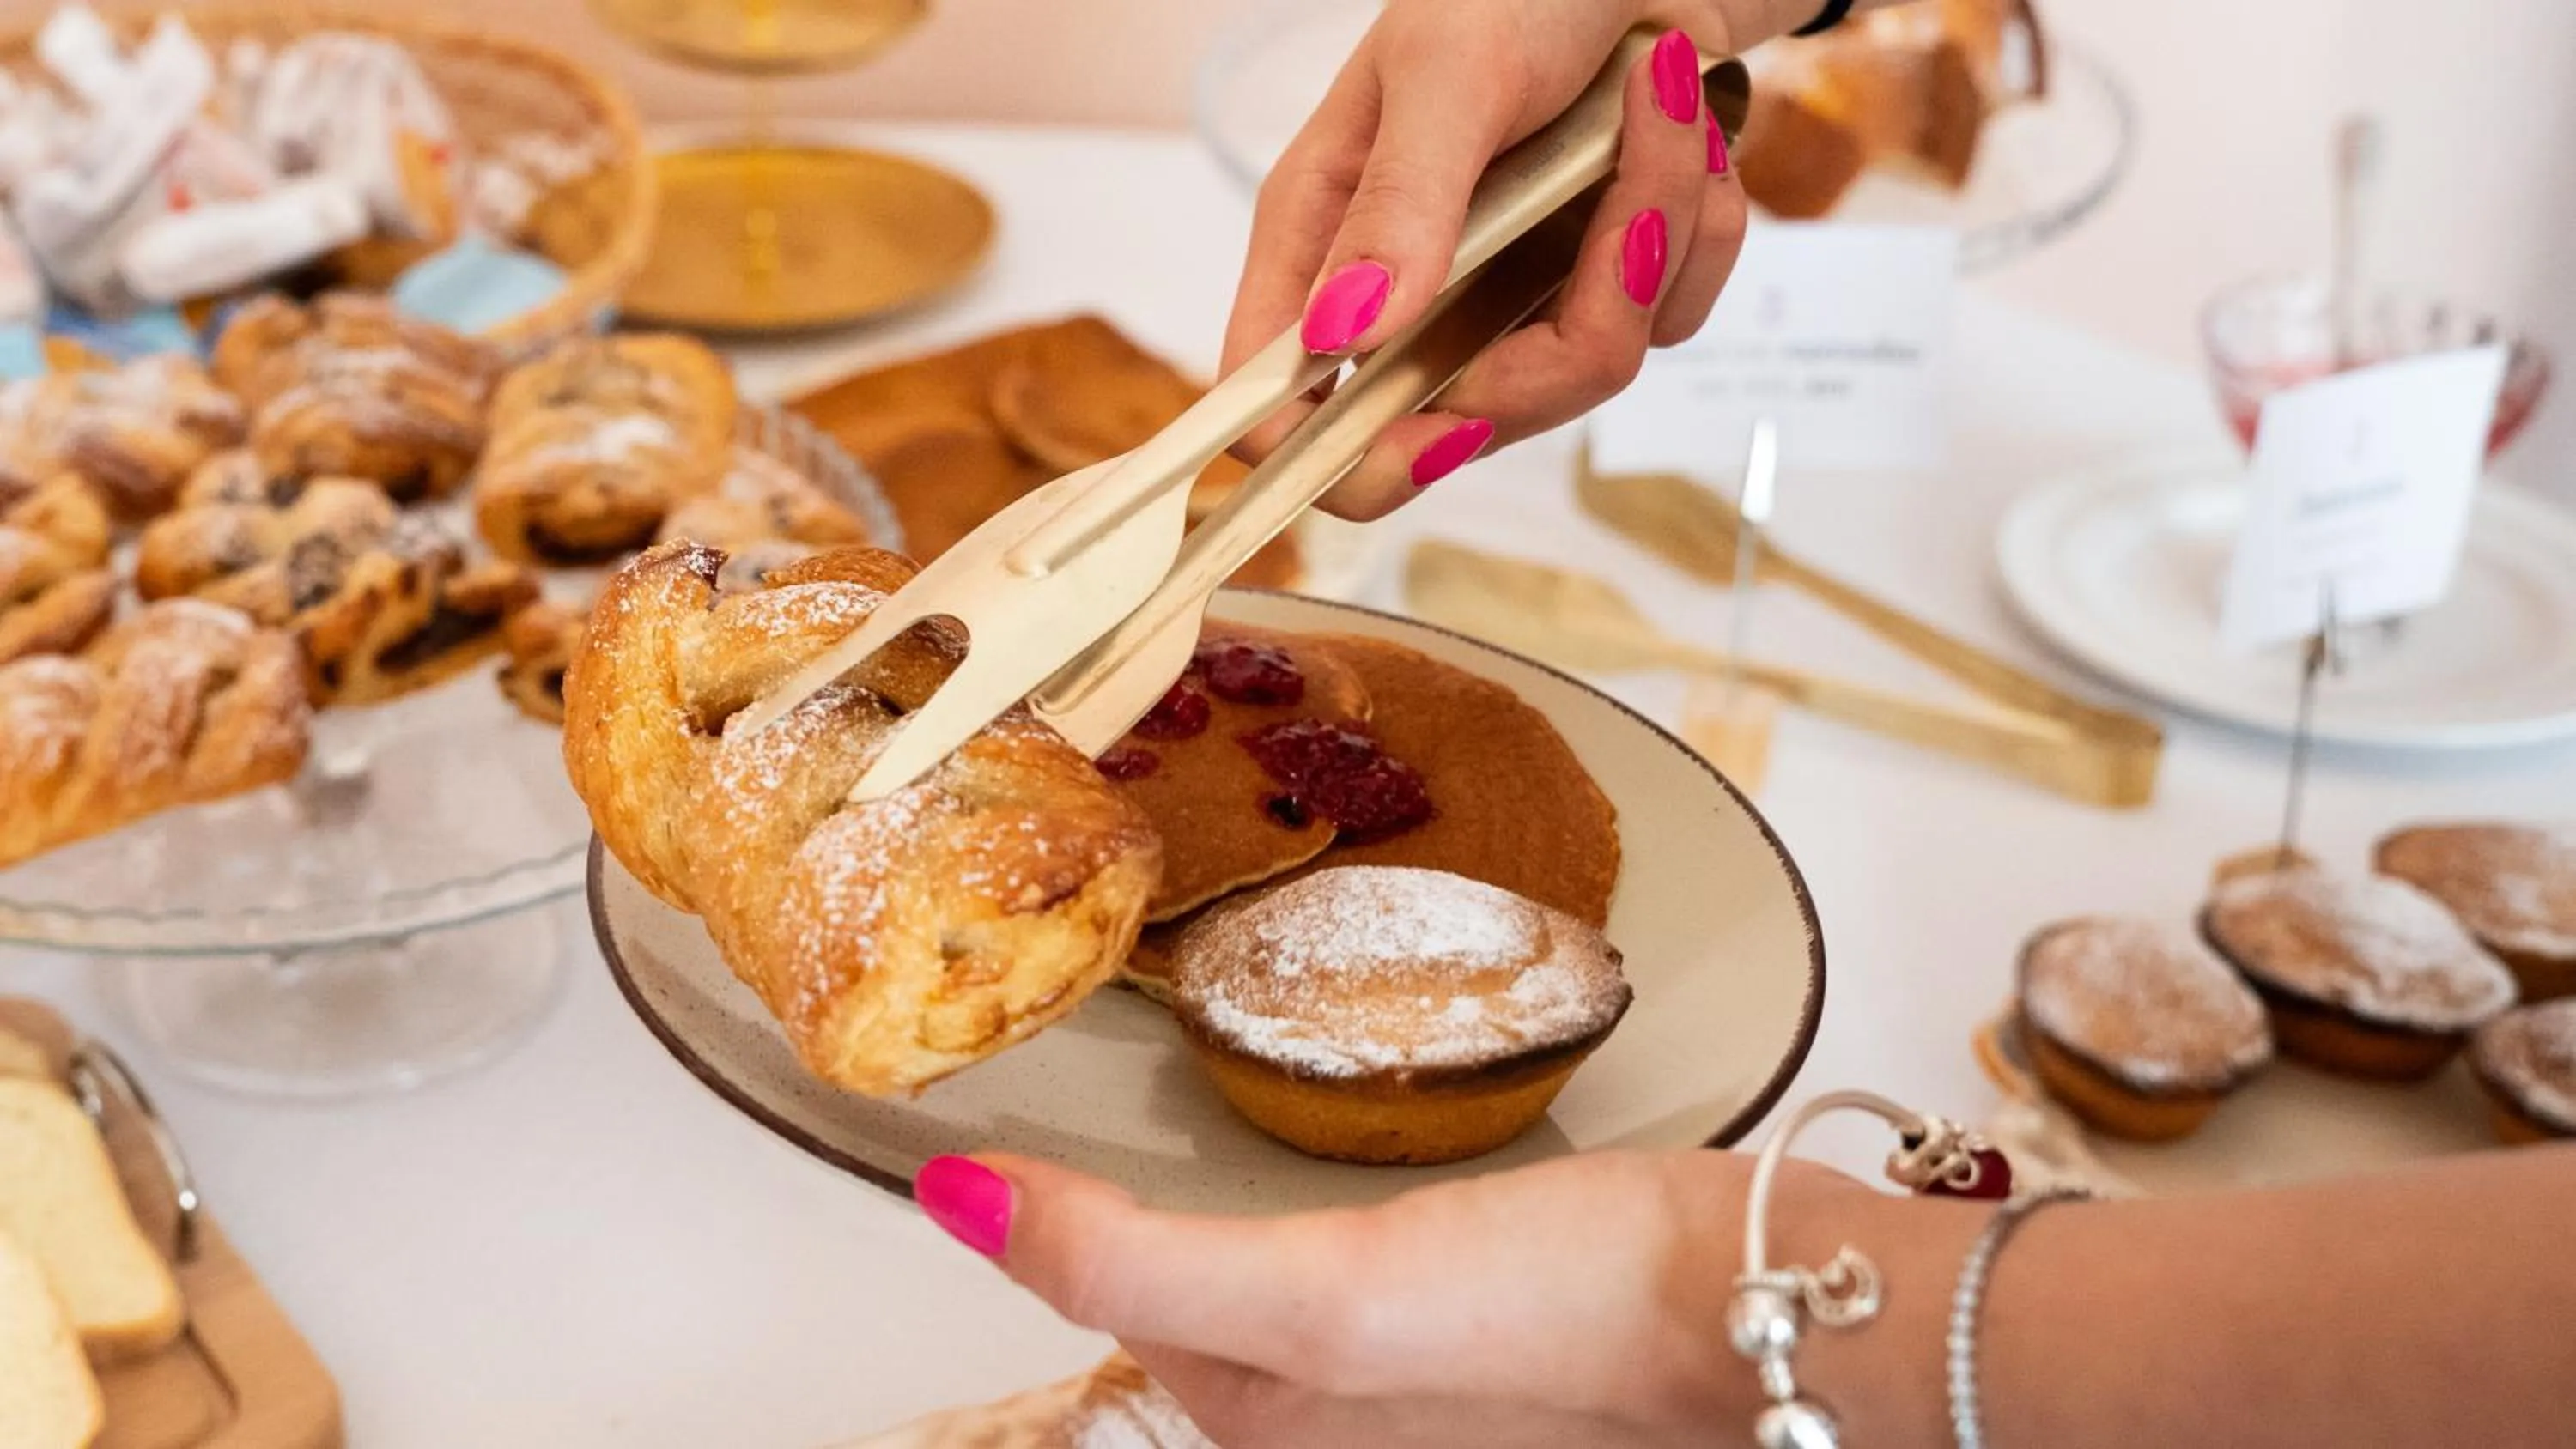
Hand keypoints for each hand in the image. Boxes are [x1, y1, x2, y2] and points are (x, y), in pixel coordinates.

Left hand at [913, 1149, 1955, 1447]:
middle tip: (1094, 1082)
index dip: (1061, 1208)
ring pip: (1276, 1273)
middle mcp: (1329, 1422)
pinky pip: (1358, 1260)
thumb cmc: (1560, 1318)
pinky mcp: (1481, 1322)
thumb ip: (1130, 1253)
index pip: (1122, 1309)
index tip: (1006, 1105)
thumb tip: (949, 1200)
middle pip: (1195, 1300)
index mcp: (1270, 1429)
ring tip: (1198, 1096)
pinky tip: (1352, 1149)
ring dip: (1232, 1193)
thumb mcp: (1321, 1293)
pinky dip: (1325, 1196)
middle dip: (1143, 1205)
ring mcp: (1412, 1376)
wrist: (1768, 1303)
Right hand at [1227, 1, 1751, 520]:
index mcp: (1325, 246)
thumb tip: (1344, 336)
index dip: (1338, 457)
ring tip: (1659, 105)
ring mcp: (1510, 301)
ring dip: (1654, 232)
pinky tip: (1676, 134)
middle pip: (1466, 424)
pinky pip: (1669, 319)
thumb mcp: (1446, 73)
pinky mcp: (1599, 287)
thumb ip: (1398, 205)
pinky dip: (1698, 224)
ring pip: (1587, 369)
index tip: (1434, 428)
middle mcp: (1410, 293)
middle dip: (1567, 326)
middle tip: (1613, 200)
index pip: (1278, 415)